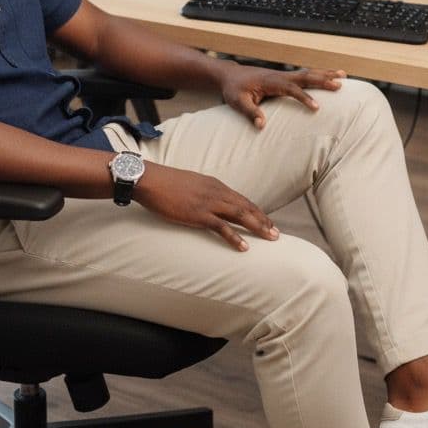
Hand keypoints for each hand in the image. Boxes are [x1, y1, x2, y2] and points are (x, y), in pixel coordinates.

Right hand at [135, 162, 277, 251]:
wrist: (150, 179)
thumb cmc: (165, 183)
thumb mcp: (190, 184)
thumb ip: (202, 192)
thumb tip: (208, 203)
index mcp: (215, 184)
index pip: (242, 199)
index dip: (256, 211)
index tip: (267, 222)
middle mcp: (216, 192)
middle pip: (246, 207)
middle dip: (264, 220)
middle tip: (277, 234)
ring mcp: (208, 203)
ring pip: (240, 215)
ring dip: (258, 227)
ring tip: (271, 239)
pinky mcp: (198, 214)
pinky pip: (221, 227)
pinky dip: (235, 238)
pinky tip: (244, 248)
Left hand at [218, 64, 345, 128]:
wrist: (230, 75)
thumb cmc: (233, 89)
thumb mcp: (237, 102)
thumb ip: (249, 112)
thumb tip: (262, 125)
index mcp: (270, 81)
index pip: (291, 89)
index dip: (304, 98)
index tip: (317, 108)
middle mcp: (280, 76)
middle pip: (305, 76)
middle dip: (322, 81)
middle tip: (340, 86)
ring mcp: (283, 75)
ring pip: (308, 73)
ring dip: (325, 74)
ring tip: (344, 76)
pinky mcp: (284, 77)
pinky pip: (304, 75)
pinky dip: (318, 74)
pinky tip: (329, 76)